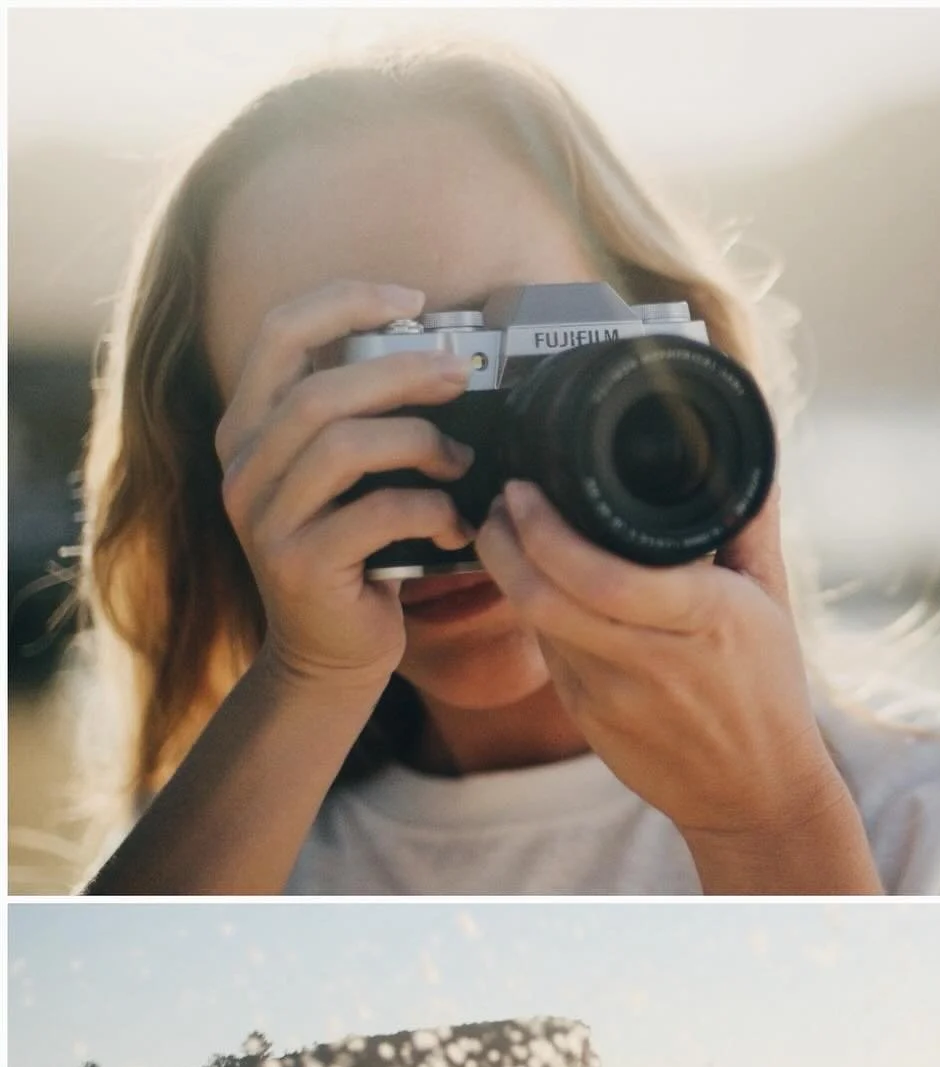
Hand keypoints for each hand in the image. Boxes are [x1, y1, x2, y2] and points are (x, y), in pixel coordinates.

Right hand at [215, 281, 477, 691]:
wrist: (330, 656)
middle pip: (320, 388)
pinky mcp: (301, 565)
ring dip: (419, 441)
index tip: (411, 302)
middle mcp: (243, 467)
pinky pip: (376, 513)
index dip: (344, 302)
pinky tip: (455, 526)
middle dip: (402, 370)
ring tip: (461, 461)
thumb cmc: (356, 557)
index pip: (279, 333)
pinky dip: (430, 509)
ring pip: (342, 445)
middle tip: (459, 376)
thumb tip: (444, 360)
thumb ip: (364, 421)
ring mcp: (265, 519)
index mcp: (249, 429)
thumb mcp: (347, 480)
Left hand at [474, 482, 854, 842]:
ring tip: (509, 532)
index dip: (545, 530)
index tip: (526, 490)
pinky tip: (540, 585)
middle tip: (501, 503)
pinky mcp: (588, 720)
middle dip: (504, 541)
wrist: (754, 793)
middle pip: (544, 598)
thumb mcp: (770, 601)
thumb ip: (751, 522)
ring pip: (536, 624)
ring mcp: (612, 697)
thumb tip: (749, 453)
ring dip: (508, 572)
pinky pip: (548, 654)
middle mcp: (652, 661)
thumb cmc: (767, 691)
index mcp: (704, 619)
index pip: (601, 575)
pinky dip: (536, 612)